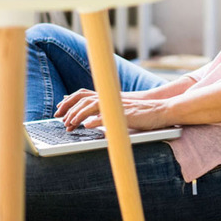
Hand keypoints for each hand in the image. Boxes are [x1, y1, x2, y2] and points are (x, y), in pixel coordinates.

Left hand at [54, 89, 170, 131]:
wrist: (162, 110)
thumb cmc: (142, 112)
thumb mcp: (121, 109)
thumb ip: (107, 111)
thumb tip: (88, 119)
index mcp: (110, 97)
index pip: (84, 94)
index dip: (69, 100)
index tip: (58, 110)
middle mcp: (112, 99)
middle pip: (85, 99)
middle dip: (69, 109)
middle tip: (61, 121)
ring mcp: (119, 106)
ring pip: (93, 106)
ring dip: (79, 115)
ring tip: (70, 125)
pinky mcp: (126, 115)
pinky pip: (109, 116)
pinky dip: (96, 120)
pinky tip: (87, 126)